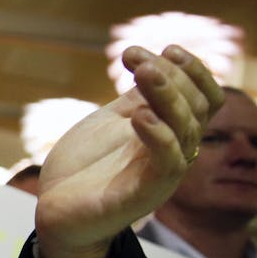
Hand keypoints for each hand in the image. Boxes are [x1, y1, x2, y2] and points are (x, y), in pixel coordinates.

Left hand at [36, 45, 224, 257]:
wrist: (55, 211)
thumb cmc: (83, 168)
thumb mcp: (109, 123)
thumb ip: (135, 99)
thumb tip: (154, 64)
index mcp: (168, 131)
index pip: (202, 97)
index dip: (192, 71)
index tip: (164, 47)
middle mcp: (173, 151)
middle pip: (196, 108)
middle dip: (173, 76)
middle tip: (139, 59)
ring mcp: (161, 174)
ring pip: (183, 130)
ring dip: (166, 96)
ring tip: (144, 72)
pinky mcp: (143, 195)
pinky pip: (166, 164)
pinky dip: (157, 136)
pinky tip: (140, 116)